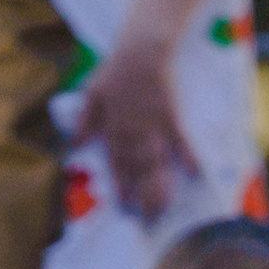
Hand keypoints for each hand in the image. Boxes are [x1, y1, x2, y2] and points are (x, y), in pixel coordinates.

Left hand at [74, 44, 194, 223]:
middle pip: (137, 168)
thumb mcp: (93, 93)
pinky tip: (195, 173)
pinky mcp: (170, 115)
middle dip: (143, 194)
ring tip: (166, 206)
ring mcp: (152, 124)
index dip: (121, 183)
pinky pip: (180, 139)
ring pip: (156, 160)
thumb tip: (74, 144)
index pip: (116, 161)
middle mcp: (132, 129)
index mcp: (113, 126)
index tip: (125, 205)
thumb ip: (85, 120)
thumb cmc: (116, 71)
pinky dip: (187, 155)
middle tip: (149, 219)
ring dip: (161, 184)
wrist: (141, 50)